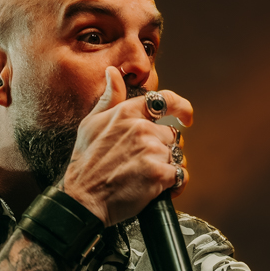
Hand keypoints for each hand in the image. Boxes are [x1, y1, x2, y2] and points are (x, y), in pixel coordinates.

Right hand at [61, 67, 193, 226]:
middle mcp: (141, 128)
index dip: (181, 107)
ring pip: (174, 155)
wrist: (83, 198)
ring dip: (165, 166)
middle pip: (170, 134)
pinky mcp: (158, 173)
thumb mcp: (90, 124)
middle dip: (161, 148)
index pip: (164, 100)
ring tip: (144, 177)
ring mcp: (151, 150)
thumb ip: (109, 98)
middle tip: (141, 163)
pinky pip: (179, 175)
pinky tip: (158, 189)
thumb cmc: (85, 163)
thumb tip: (113, 72)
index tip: (186, 117)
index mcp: (126, 113)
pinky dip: (173, 184)